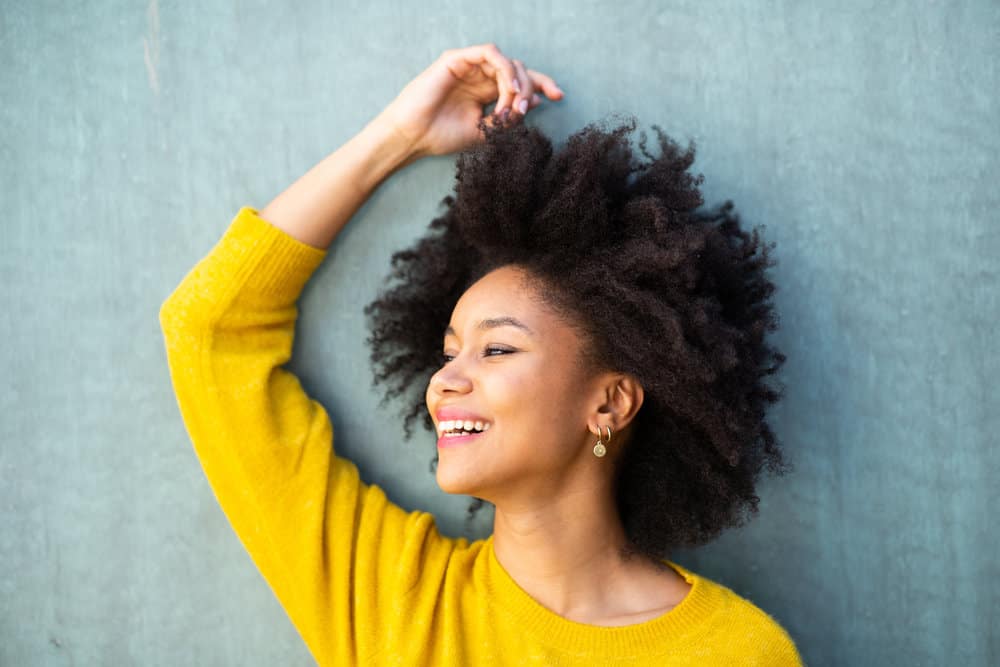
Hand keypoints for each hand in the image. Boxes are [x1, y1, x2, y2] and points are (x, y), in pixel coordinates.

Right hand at [373, 43, 563, 159]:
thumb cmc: (442, 136)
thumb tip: (534, 101)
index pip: (520, 83)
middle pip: (519, 70)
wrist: (413, 138)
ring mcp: (469, 66)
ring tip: (512, 106)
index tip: (559, 97)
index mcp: (486, 93)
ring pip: (507, 62)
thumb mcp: (485, 132)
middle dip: (531, 86)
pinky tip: (506, 90)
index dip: (542, 85)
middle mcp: (480, 76)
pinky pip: (490, 53)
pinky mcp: (457, 59)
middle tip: (524, 109)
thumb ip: (508, 118)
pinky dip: (504, 70)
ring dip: (517, 82)